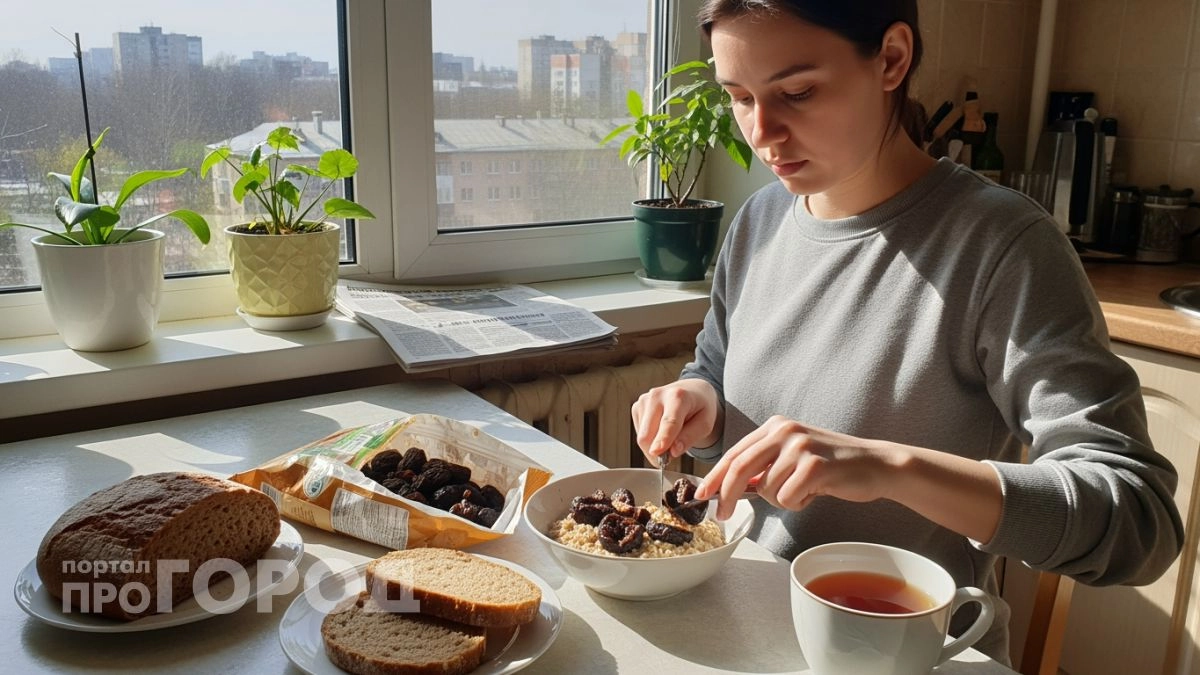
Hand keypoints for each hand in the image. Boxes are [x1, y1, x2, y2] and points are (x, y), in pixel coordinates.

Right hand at [632, 379, 721, 464]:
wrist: (692, 392)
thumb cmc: (700, 408)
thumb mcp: (705, 424)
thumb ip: (690, 437)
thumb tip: (673, 451)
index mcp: (678, 396)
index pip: (668, 421)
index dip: (662, 439)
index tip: (657, 453)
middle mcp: (657, 395)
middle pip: (648, 434)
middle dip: (657, 452)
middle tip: (671, 457)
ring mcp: (644, 400)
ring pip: (642, 437)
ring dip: (654, 447)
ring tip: (670, 439)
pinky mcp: (637, 407)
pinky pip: (639, 434)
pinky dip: (650, 440)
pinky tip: (661, 432)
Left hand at [696, 416, 897, 519]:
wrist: (875, 464)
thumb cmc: (831, 465)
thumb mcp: (792, 457)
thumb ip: (763, 467)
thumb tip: (730, 487)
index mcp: (775, 426)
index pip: (734, 453)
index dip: (715, 477)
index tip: (702, 495)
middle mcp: (784, 431)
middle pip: (739, 469)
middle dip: (726, 496)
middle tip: (722, 514)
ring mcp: (799, 446)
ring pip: (766, 489)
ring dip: (781, 500)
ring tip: (804, 489)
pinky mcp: (814, 466)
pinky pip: (787, 497)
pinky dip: (797, 503)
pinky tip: (816, 492)